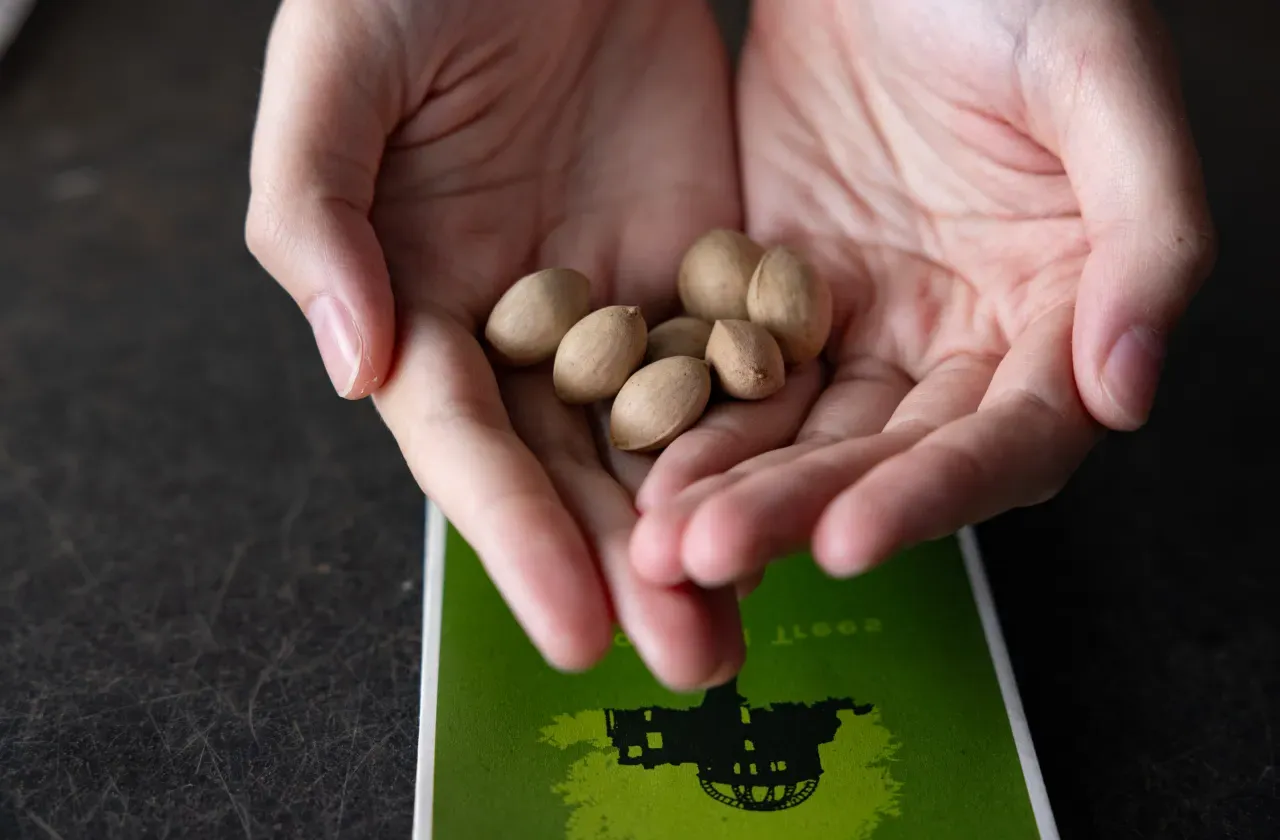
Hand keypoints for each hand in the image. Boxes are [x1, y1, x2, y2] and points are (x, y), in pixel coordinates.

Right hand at [245, 0, 780, 688]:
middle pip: (571, 467)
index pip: (468, 443)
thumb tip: (356, 368)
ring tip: (748, 622)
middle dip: (627, 569)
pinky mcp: (698, 256)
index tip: (575, 624)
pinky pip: (735, 353)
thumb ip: (316, 218)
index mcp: (420, 300)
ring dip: (703, 531)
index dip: (513, 536)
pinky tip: (807, 496)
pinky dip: (765, 429)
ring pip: (659, 436)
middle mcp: (519, 322)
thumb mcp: (336, 75)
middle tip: (687, 662)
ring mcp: (614, 296)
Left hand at [632, 0, 1214, 588]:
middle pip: (887, 454)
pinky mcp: (781, 289)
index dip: (934, 495)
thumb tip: (1127, 388)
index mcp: (1056, 307)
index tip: (851, 537)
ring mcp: (865, 318)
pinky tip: (639, 463)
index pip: (1007, 438)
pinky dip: (696, 419)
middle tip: (710, 554)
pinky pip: (737, 370)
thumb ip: (1148, 232)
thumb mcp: (1099, 81)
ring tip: (661, 538)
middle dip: (801, 508)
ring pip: (803, 430)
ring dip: (733, 487)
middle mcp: (960, 334)